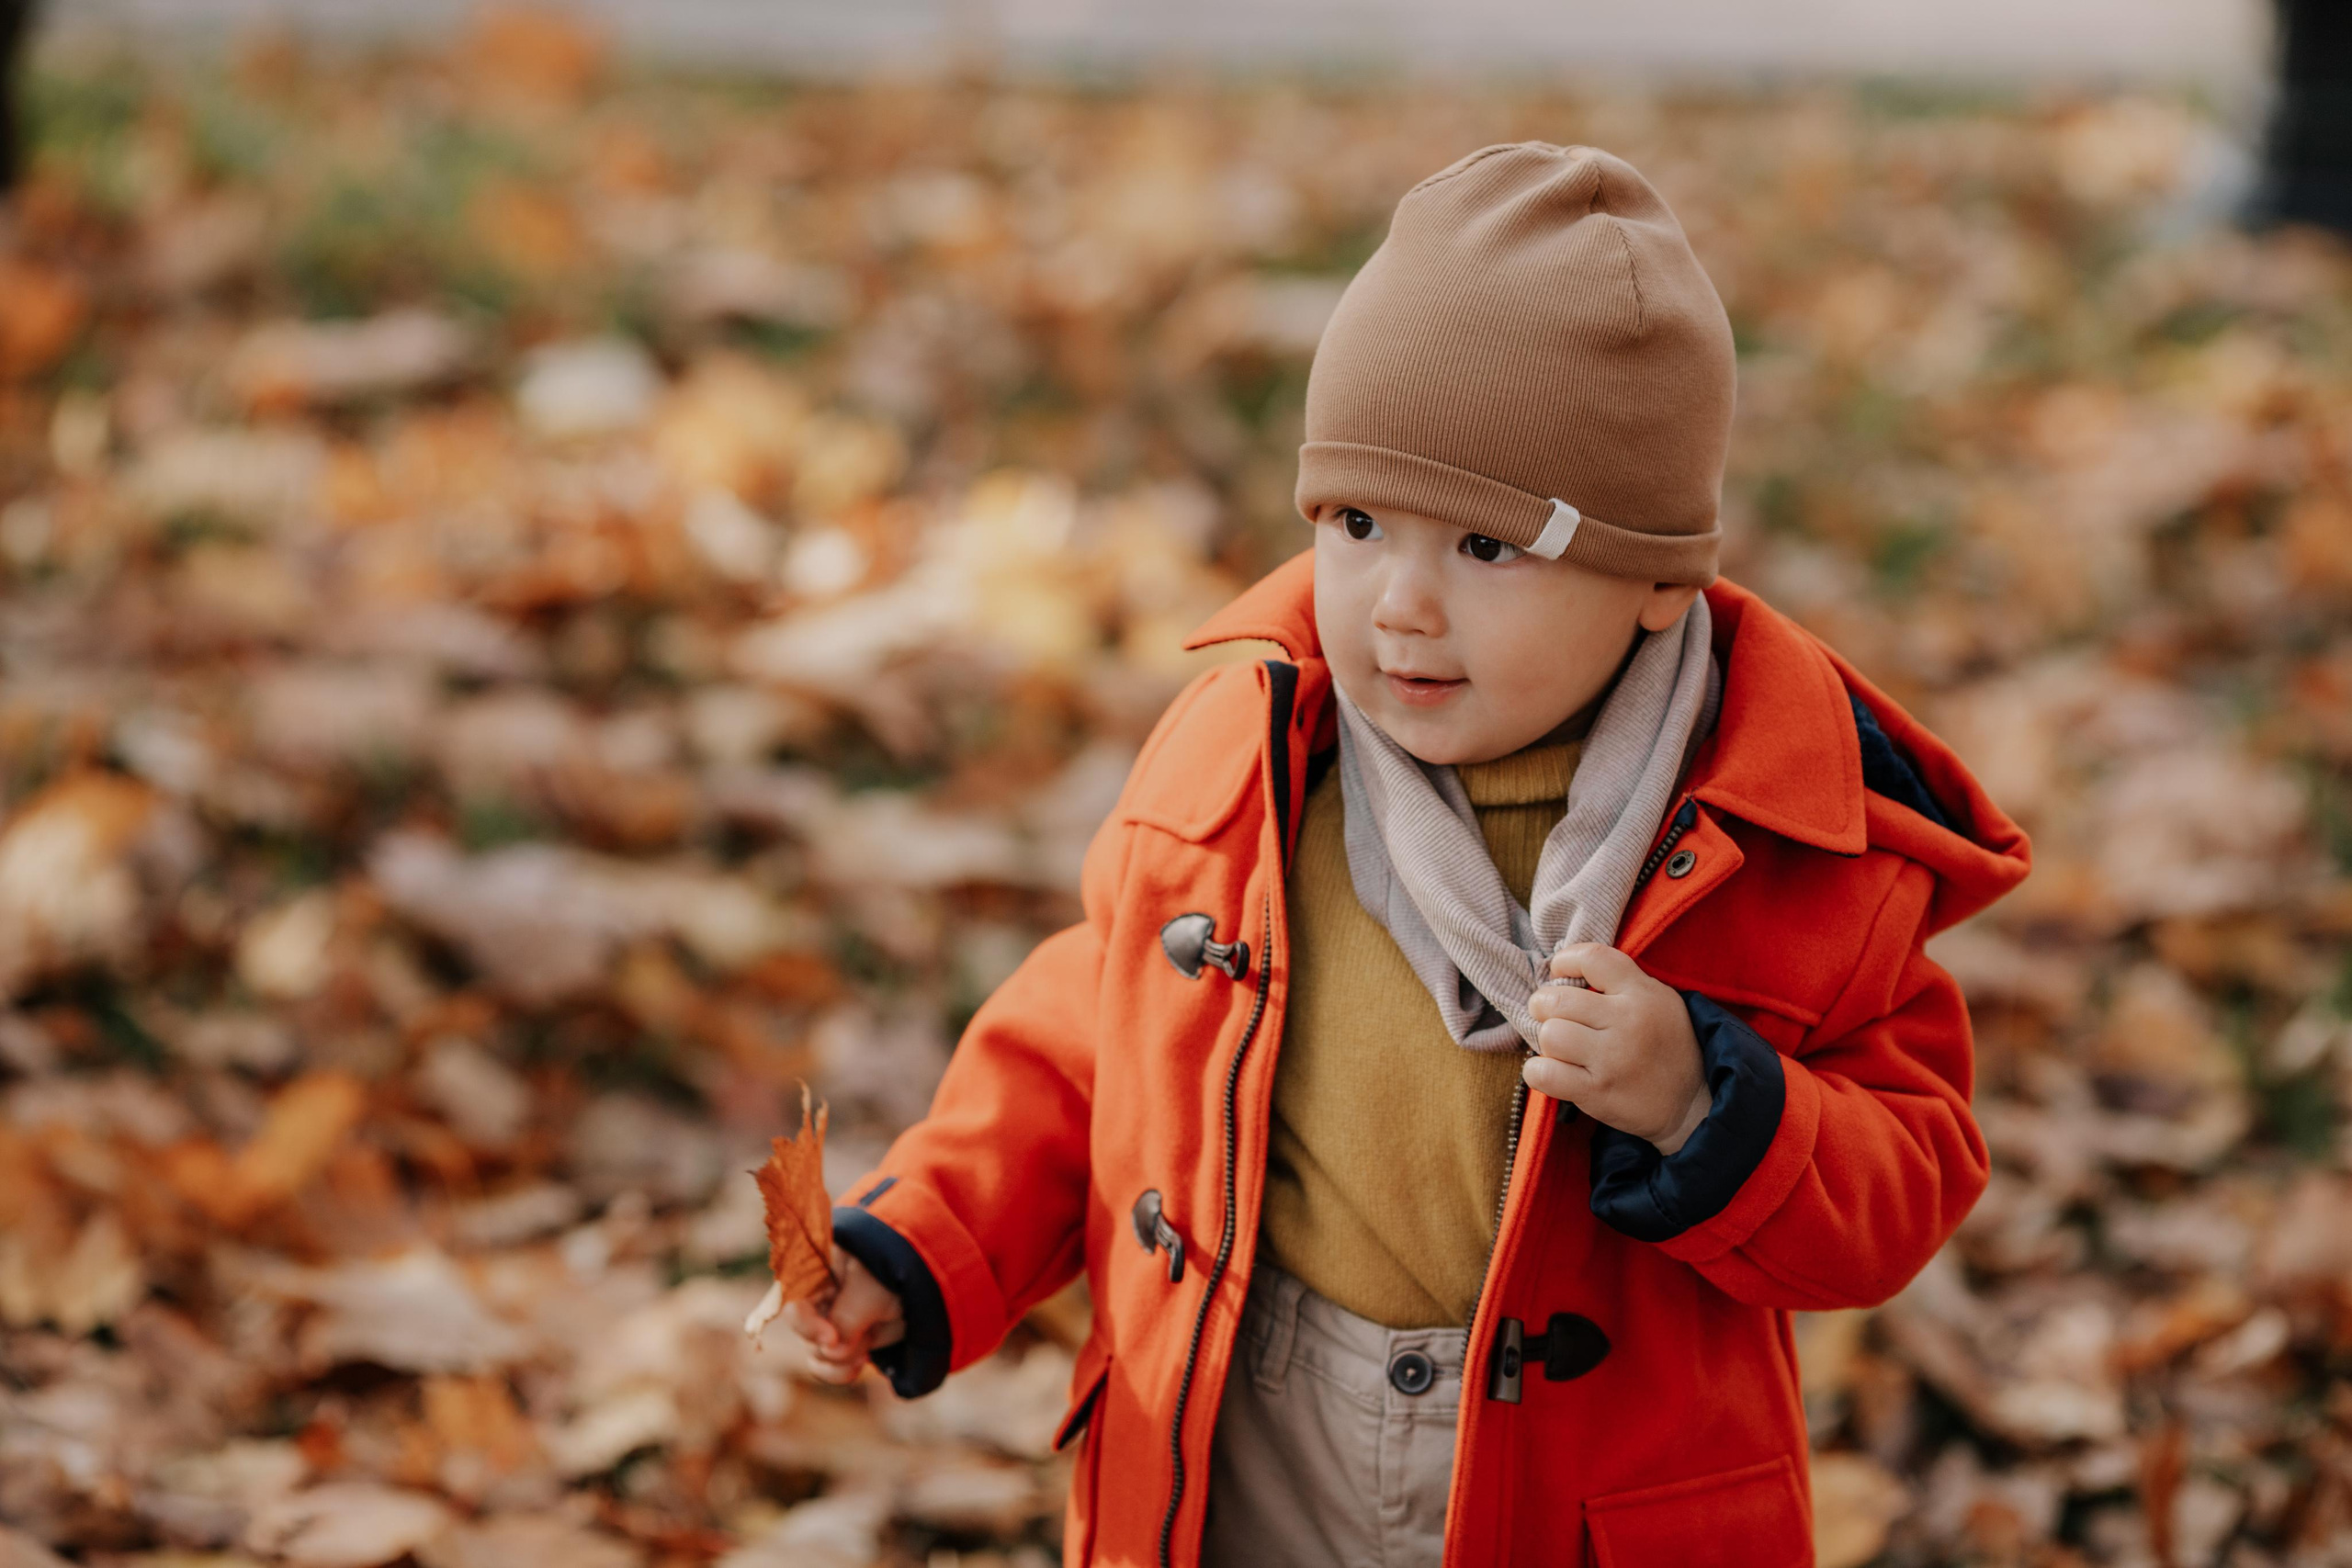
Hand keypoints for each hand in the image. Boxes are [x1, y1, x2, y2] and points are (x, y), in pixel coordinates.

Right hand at [780, 1246, 905, 1383]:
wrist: (927, 1283)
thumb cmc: (897, 1270)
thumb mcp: (871, 1289)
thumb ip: (847, 1318)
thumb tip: (831, 1352)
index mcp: (816, 1270)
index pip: (792, 1300)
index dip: (806, 1324)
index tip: (831, 1340)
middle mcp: (817, 1297)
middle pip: (804, 1333)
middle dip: (830, 1345)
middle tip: (862, 1340)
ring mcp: (830, 1320)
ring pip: (816, 1353)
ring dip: (839, 1360)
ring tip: (864, 1355)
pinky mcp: (845, 1341)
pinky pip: (829, 1365)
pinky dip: (841, 1371)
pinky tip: (860, 1364)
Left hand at [1525, 943, 1710, 1154]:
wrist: (1694, 1104)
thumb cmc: (1668, 1046)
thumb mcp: (1660, 1001)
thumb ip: (1620, 983)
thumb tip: (1564, 974)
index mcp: (1643, 993)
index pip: (1592, 958)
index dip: (1565, 961)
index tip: (1559, 972)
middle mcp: (1628, 1022)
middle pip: (1557, 1000)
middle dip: (1544, 1006)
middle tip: (1552, 1017)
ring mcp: (1612, 1059)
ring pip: (1550, 1035)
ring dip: (1546, 1042)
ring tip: (1561, 1048)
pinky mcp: (1597, 1093)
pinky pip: (1543, 1074)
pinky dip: (1537, 1072)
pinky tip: (1551, 1071)